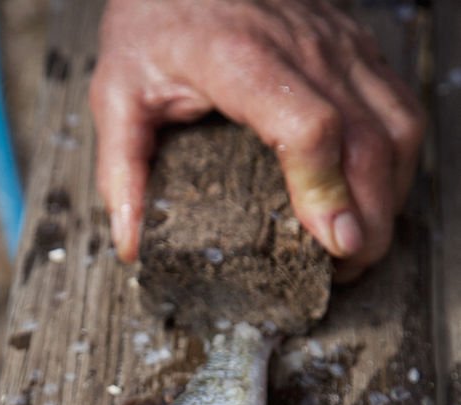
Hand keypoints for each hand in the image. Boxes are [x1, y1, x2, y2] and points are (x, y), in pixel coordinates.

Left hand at [90, 0, 423, 279]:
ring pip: (397, 127)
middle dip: (368, 217)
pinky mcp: (355, 47)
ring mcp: (339, 45)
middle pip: (367, 140)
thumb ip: (121, 170)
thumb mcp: (117, 91)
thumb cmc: (156, 18)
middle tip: (346, 267)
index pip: (309, 127)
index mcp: (240, 59)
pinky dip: (398, 161)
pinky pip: (399, 108)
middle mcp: (304, 48)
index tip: (333, 241)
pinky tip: (375, 195)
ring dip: (389, 194)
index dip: (327, 190)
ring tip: (360, 242)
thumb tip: (130, 243)